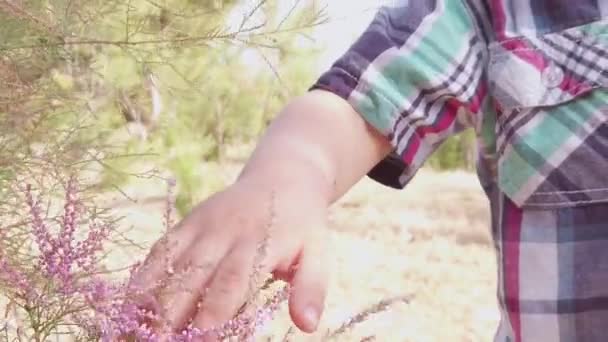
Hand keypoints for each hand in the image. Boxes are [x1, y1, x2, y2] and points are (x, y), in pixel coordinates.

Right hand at [129, 178, 329, 337]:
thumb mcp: (319, 252)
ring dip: (149, 297)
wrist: (283, 178)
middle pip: (193, 276)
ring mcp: (202, 225)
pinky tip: (128, 304)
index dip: (214, 313)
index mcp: (260, 243)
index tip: (202, 340)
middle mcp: (225, 233)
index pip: (232, 283)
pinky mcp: (187, 223)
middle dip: (173, 312)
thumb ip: (311, 287)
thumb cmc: (302, 225)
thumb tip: (308, 325)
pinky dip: (142, 276)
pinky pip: (160, 249)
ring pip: (170, 263)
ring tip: (132, 329)